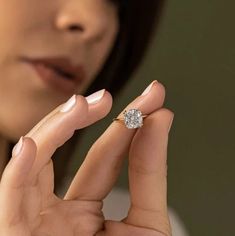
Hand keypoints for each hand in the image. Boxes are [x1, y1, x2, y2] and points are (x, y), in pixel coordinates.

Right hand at [0, 81, 173, 235]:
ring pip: (36, 164)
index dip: (129, 122)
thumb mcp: (147, 224)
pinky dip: (19, 172)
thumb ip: (150, 170)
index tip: (153, 98)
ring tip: (80, 104)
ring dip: (56, 130)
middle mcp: (55, 212)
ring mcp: (33, 222)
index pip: (107, 154)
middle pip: (69, 152)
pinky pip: (10, 201)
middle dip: (87, 118)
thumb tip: (162, 119)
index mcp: (85, 212)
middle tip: (110, 95)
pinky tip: (31, 145)